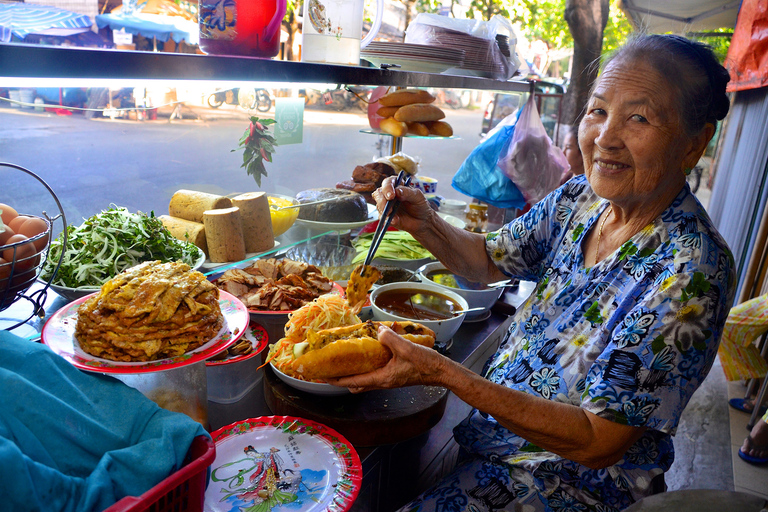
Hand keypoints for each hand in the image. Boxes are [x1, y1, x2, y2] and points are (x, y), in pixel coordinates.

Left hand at [325, 325, 445, 392]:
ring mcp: (388, 379)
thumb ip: (390, 339)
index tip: (323, 376)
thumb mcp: (406, 348)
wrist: (440, 371)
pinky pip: (374, 372)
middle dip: (342, 378)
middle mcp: (383, 381)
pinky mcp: (394, 374)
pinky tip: (368, 353)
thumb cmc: (424, 364)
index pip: (353, 382)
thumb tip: (377, 330)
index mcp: (382, 379)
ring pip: (365, 379)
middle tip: (332, 367)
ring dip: (354, 372)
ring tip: (345, 360)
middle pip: (356, 384)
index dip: (337, 380)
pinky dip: (367, 366)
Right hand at [372, 176, 433, 234]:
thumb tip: (397, 191)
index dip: (387, 187)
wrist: (422, 220)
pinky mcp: (386, 216)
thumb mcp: (417, 196)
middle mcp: (389, 194)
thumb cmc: (420, 205)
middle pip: (379, 193)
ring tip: (391, 214)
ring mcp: (386, 206)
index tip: (391, 195)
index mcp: (397, 185)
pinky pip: (383, 218)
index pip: (388, 182)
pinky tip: (395, 220)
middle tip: (388, 206)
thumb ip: (407, 192)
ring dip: (383, 210)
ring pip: (378, 205)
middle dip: (382, 200)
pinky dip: (387, 219)